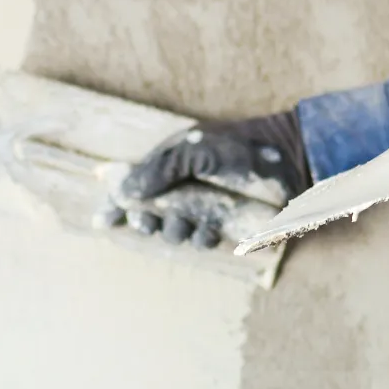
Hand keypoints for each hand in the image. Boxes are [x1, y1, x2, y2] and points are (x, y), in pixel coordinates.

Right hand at [109, 110, 310, 247]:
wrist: (286, 159)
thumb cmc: (238, 147)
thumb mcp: (193, 149)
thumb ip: (158, 168)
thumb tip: (124, 192)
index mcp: (169, 167)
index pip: (131, 189)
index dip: (114, 205)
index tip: (102, 220)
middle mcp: (182, 189)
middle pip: (147, 215)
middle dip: (144, 221)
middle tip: (150, 220)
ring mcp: (203, 208)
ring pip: (173, 232)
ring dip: (173, 231)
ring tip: (184, 221)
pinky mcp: (224, 225)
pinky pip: (201, 241)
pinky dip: (199, 239)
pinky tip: (207, 230)